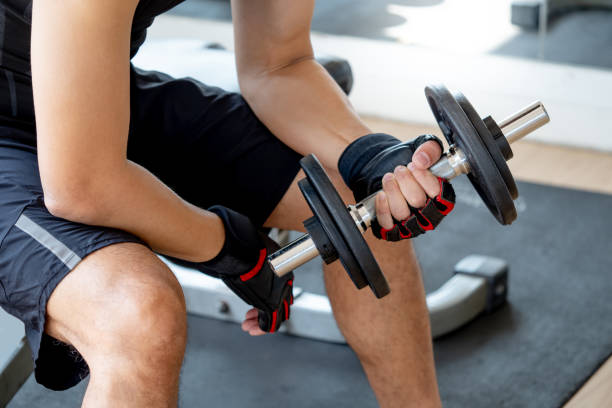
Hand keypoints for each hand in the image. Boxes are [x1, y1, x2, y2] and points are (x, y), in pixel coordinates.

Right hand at [175, 206, 293, 332]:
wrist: (240, 248)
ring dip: (260, 322)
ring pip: (276, 315)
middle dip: (263, 313)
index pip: (282, 290)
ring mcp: (279, 293)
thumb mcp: (252, 252)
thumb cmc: (242, 246)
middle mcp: (285, 282)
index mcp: (284, 268)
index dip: (269, 297)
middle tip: (250, 318)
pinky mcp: (272, 303)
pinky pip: (271, 322)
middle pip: (281, 304)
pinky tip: (250, 328)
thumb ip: (252, 260)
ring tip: (248, 325)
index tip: (256, 304)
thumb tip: (241, 258)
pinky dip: (261, 328)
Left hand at [338, 133, 454, 240]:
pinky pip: (387, 223)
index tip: (414, 165)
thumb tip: (422, 160)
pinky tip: (381, 194)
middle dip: (405, 181)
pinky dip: (383, 208)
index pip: (437, 193)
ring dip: (392, 191)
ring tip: (389, 178)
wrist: (388, 167)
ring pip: (401, 212)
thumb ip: (430, 149)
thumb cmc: (411, 162)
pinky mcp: (392, 227)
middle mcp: (428, 212)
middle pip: (417, 201)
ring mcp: (410, 222)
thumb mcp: (424, 147)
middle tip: (399, 170)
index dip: (424, 178)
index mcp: (442, 196)